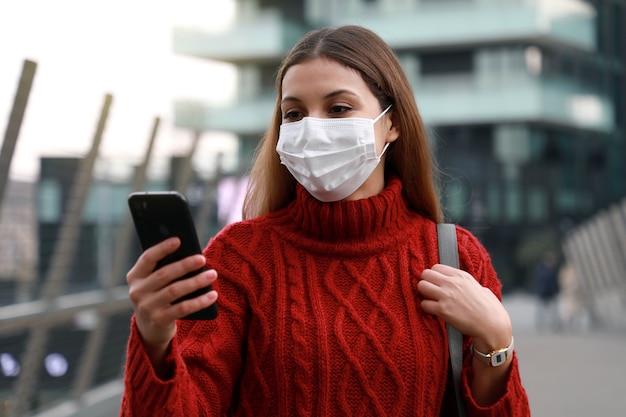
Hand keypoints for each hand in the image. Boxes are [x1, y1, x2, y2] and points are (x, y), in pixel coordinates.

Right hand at [126, 238, 217, 352]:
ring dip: (196, 281)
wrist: (150, 328)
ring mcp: (147, 307)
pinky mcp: (159, 320)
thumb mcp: (155, 282)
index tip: (178, 240)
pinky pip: (183, 309)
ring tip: (212, 274)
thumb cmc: (158, 295)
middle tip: (202, 259)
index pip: (147, 258)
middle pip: (164, 274)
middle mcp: (137, 291)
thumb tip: (191, 254)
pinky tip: (213, 295)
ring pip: (175, 290)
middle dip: (185, 265)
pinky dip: (200, 301)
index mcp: (135, 276)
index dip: (162, 248)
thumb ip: (165, 268)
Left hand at [417, 264, 511, 349]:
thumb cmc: (489, 309)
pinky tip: (434, 311)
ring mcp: (446, 295)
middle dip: (426, 282)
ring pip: (421, 286)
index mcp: (461, 275)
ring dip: (424, 294)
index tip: (436, 284)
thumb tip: (463, 284)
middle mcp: (452, 282)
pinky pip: (424, 304)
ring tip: (431, 301)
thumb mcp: (480, 288)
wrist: (492, 325)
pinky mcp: (443, 310)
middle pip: (425, 274)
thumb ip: (467, 283)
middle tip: (430, 292)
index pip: (436, 267)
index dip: (434, 276)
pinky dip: (426, 308)